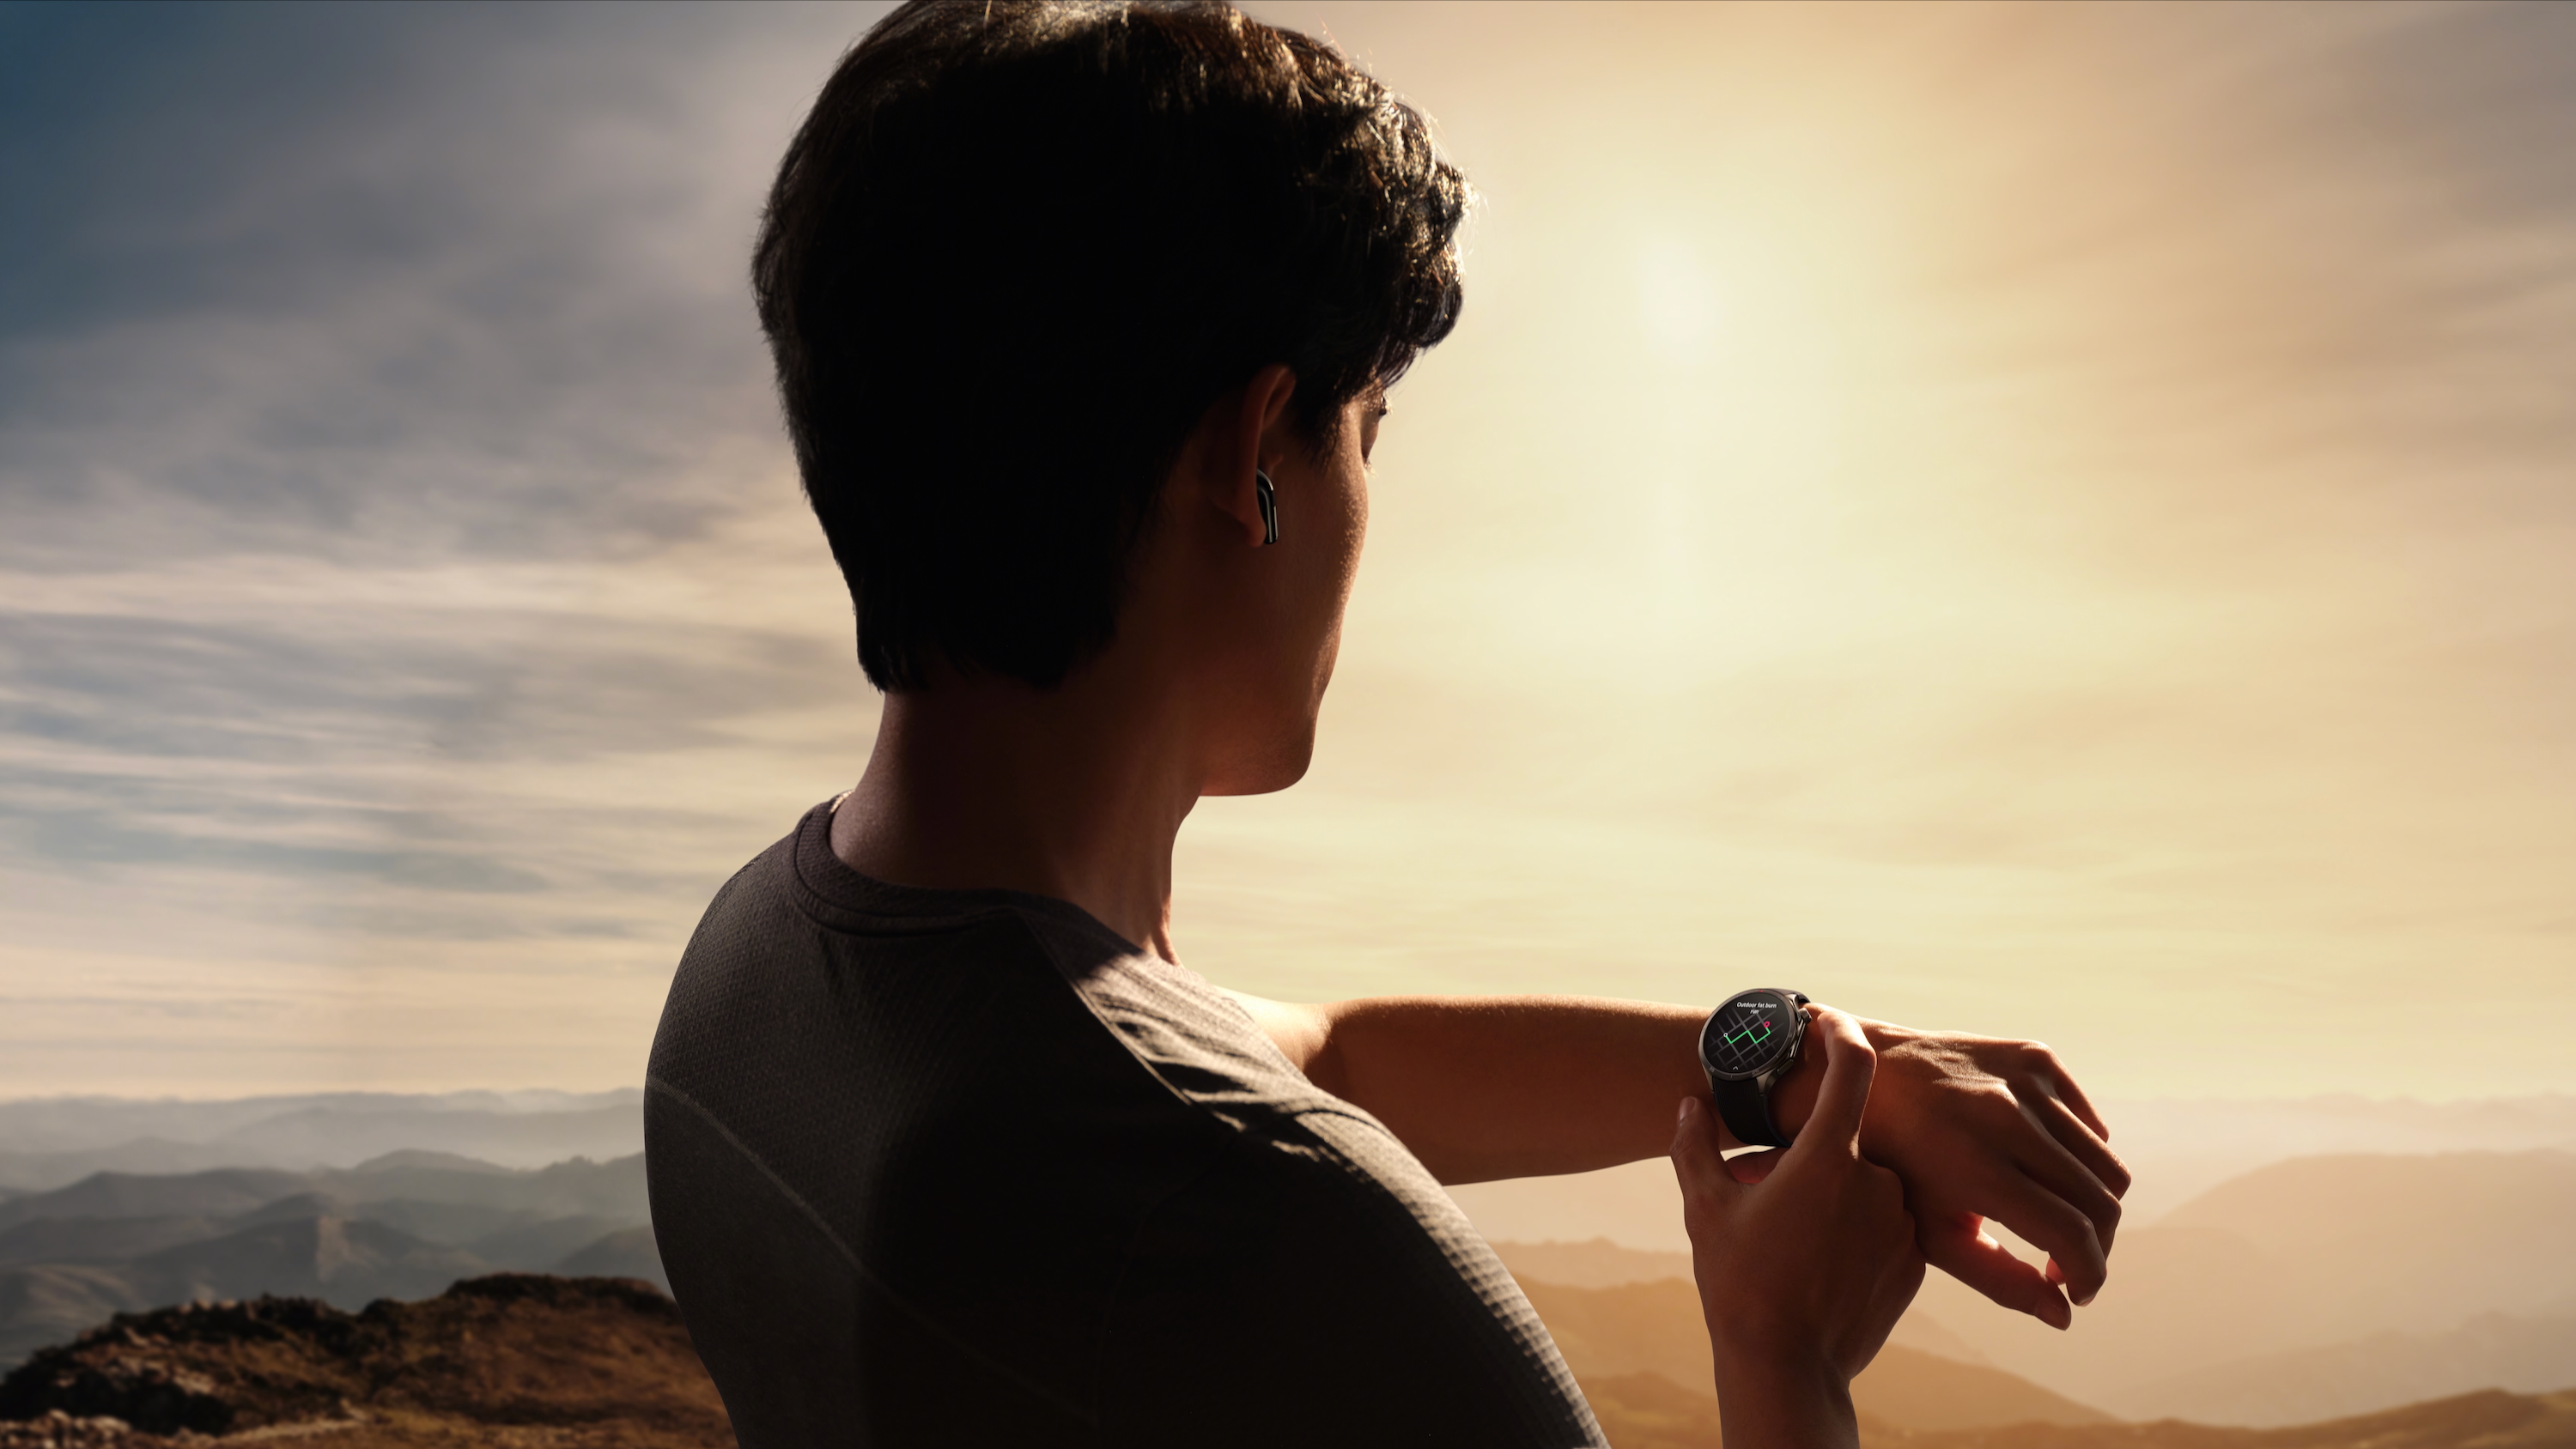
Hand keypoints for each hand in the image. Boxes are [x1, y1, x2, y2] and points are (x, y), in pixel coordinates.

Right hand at [1671, 1008, 1923, 1448]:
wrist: (1785, 1366)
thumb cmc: (1740, 1283)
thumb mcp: (1705, 1208)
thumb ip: (1695, 1146)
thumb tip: (1688, 1106)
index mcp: (1827, 1158)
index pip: (1852, 1069)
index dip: (1842, 1034)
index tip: (1828, 1021)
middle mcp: (1876, 1182)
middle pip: (1848, 1142)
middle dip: (1813, 1157)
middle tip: (1774, 1192)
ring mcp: (1902, 1224)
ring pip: (1871, 1186)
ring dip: (1839, 1197)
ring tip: (1797, 1239)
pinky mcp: (1916, 1263)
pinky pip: (1889, 1226)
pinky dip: (1861, 1232)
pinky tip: (1824, 1262)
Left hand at [1764, 1017, 2129, 1328]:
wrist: (1858, 1075)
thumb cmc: (1888, 1165)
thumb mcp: (1928, 1231)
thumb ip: (1999, 1278)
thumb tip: (2063, 1314)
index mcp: (1976, 1167)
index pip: (2073, 1233)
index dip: (2088, 1274)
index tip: (2076, 1293)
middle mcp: (2007, 1119)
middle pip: (2101, 1200)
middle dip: (2096, 1246)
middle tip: (2065, 1263)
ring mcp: (2024, 1082)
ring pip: (2105, 1162)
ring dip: (2094, 1203)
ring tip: (2058, 1221)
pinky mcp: (2034, 1057)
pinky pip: (2089, 1122)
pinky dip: (2082, 1155)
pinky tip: (2046, 1171)